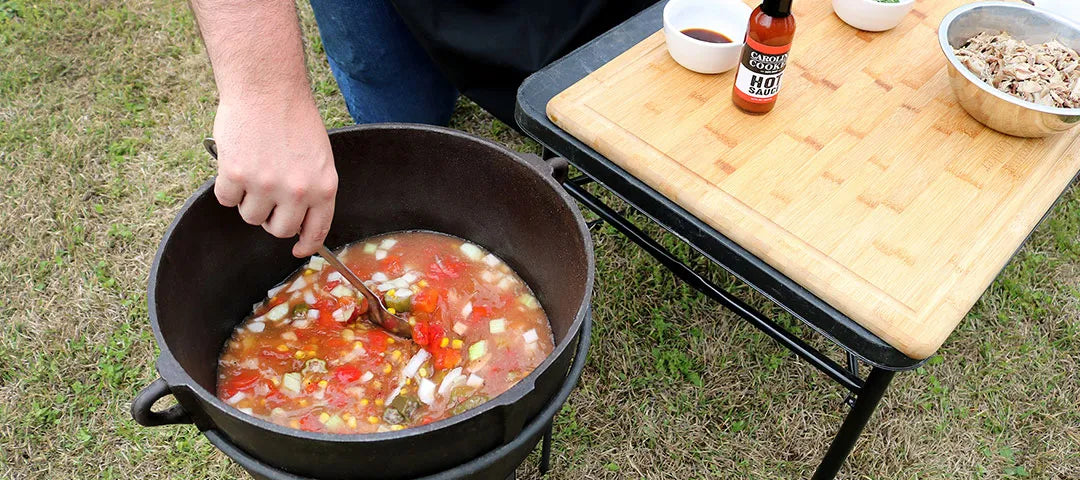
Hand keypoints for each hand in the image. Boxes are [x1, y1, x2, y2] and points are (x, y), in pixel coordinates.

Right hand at [211, 95, 337, 256]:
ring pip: (250, 216)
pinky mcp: (236, 176)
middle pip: (279, 230)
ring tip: (252, 170)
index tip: (299, 249)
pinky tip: (235, 163)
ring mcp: (265, 185)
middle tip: (266, 197)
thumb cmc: (293, 116)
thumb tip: (299, 219)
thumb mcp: (318, 156)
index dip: (306, 244)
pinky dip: (226, 186)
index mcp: (324, 186)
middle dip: (271, 218)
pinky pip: (226, 200)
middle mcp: (297, 191)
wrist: (267, 87)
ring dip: (247, 200)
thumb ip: (311, 188)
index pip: (316, 230)